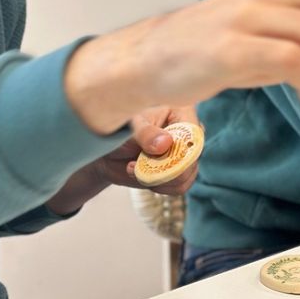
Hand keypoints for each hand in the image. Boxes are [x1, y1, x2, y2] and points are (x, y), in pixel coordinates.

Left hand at [45, 106, 198, 214]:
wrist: (107, 151)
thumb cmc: (118, 130)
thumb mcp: (129, 128)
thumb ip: (145, 134)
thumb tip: (166, 143)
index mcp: (181, 112)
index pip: (193, 133)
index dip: (181, 149)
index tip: (158, 155)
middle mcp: (186, 133)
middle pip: (191, 158)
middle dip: (165, 168)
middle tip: (137, 165)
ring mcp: (183, 154)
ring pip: (186, 175)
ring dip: (160, 179)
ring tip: (134, 169)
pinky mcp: (177, 172)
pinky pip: (179, 186)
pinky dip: (160, 186)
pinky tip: (142, 177)